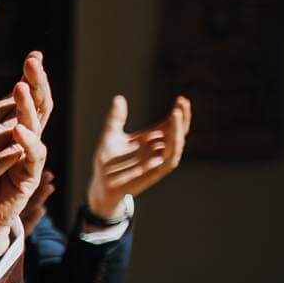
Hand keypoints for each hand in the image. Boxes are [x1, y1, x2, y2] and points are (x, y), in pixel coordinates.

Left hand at [0, 52, 53, 257]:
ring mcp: (26, 162)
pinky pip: (30, 160)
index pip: (26, 100)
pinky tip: (19, 129)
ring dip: (28, 108)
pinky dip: (27, 143)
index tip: (33, 55)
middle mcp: (24, 143)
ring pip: (35, 129)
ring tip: (21, 87)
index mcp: (12, 131)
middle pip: (37, 108)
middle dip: (37, 84)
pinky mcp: (24, 181)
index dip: (31, 78)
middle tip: (34, 62)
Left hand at [87, 94, 189, 220]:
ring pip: (176, 145)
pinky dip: (174, 149)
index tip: (180, 98)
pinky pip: (170, 161)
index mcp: (150, 140)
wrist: (100, 185)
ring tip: (176, 114)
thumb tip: (119, 98)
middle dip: (182, 118)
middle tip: (183, 102)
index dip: (176, 112)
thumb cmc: (106, 163)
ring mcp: (156, 162)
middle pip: (177, 132)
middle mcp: (156, 149)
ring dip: (178, 130)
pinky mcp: (154, 173)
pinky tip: (175, 137)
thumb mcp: (110, 135)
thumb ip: (116, 118)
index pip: (169, 124)